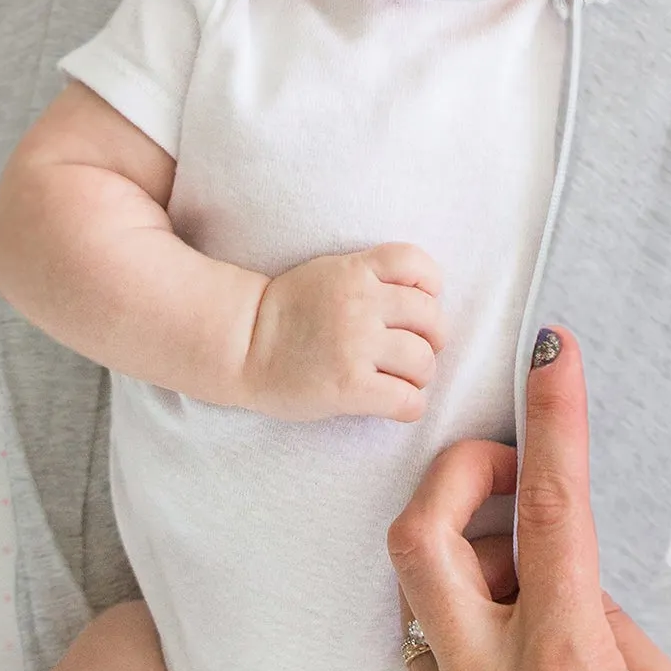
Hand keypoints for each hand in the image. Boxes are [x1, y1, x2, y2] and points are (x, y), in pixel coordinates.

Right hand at [241, 243, 443, 421]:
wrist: (240, 347)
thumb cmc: (284, 315)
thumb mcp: (326, 273)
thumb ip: (368, 278)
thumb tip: (420, 300)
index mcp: (355, 272)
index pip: (417, 264)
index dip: (428, 288)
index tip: (417, 308)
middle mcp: (360, 304)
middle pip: (430, 318)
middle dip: (429, 339)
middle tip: (412, 353)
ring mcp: (356, 345)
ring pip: (423, 361)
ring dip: (419, 376)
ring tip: (400, 380)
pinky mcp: (350, 385)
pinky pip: (408, 400)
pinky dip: (411, 406)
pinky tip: (396, 404)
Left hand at [386, 328, 670, 670]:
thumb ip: (612, 629)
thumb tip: (561, 577)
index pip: (553, 511)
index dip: (552, 416)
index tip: (550, 348)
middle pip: (419, 534)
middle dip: (454, 474)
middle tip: (506, 473)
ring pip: (424, 602)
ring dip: (471, 568)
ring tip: (542, 599)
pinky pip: (432, 665)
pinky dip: (471, 639)